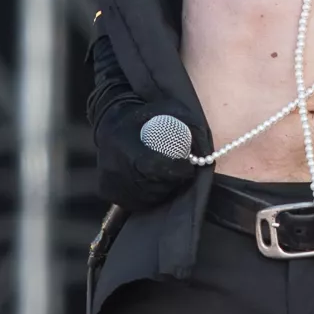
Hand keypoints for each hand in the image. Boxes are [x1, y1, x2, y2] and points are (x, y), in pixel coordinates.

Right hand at [92, 94, 199, 209]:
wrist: (111, 124)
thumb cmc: (143, 117)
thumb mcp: (165, 111)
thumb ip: (186, 125)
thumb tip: (206, 150)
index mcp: (124, 146)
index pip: (155, 167)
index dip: (177, 170)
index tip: (188, 166)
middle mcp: (113, 167)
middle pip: (154, 186)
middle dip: (172, 181)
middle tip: (179, 171)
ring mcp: (109, 182)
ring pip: (147, 197)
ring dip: (163, 190)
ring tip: (165, 175)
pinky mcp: (107, 192)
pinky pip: (136, 202)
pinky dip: (149, 196)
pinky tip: (151, 181)